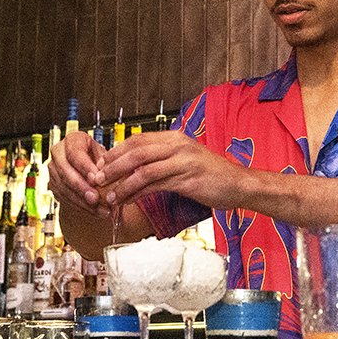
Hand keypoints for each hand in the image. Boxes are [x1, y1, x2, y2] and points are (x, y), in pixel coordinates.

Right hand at [48, 131, 110, 218]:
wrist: (90, 166)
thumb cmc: (99, 157)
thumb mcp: (105, 154)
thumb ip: (106, 163)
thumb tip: (107, 173)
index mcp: (72, 140)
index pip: (75, 153)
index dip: (85, 167)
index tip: (96, 178)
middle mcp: (58, 153)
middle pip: (65, 171)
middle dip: (81, 187)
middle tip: (94, 198)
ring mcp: (53, 169)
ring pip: (63, 187)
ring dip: (81, 201)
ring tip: (99, 209)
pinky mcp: (53, 185)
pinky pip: (64, 197)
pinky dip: (80, 206)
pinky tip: (94, 211)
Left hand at [95, 131, 243, 208]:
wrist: (239, 185)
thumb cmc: (212, 177)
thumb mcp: (186, 163)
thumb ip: (163, 162)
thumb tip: (136, 170)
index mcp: (175, 138)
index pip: (138, 139)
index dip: (117, 151)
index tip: (102, 165)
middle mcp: (178, 145)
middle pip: (136, 150)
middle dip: (114, 165)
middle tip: (98, 178)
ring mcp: (183, 160)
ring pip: (143, 168)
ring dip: (122, 182)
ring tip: (109, 195)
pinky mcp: (187, 178)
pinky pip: (155, 184)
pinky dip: (138, 192)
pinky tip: (128, 200)